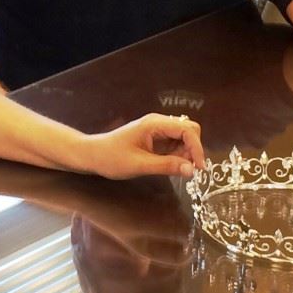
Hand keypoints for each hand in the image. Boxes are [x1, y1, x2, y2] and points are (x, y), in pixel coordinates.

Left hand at [88, 114, 203, 178]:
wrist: (93, 155)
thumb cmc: (112, 158)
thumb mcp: (140, 165)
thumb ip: (166, 166)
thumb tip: (192, 170)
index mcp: (154, 124)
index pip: (187, 129)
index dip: (197, 148)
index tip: (199, 168)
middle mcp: (158, 123)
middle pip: (189, 130)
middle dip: (192, 149)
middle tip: (186, 168)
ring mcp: (157, 129)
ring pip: (184, 138)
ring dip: (185, 153)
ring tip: (172, 167)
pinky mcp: (156, 138)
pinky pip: (175, 144)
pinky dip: (177, 155)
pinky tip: (166, 164)